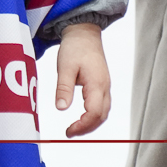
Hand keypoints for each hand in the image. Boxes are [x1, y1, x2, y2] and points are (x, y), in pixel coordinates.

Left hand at [57, 22, 111, 136]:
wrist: (84, 33)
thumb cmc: (75, 47)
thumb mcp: (65, 67)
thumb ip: (63, 88)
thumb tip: (61, 108)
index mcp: (96, 84)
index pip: (94, 113)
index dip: (82, 126)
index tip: (69, 130)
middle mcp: (104, 87)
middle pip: (102, 116)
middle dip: (87, 128)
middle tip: (70, 132)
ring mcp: (105, 86)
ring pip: (103, 112)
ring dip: (91, 123)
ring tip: (75, 128)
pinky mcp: (102, 84)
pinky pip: (102, 105)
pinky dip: (93, 115)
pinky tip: (82, 117)